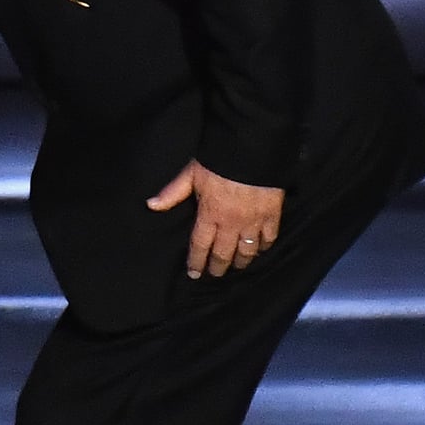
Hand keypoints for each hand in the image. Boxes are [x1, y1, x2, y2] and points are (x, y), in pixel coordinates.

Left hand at [147, 159, 284, 277]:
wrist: (252, 149)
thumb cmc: (218, 160)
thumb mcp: (190, 174)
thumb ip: (172, 193)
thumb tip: (151, 205)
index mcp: (209, 214)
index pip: (200, 245)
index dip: (196, 262)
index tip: (194, 273)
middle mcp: (231, 223)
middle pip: (223, 253)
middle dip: (218, 267)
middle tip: (214, 274)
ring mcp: (254, 221)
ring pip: (247, 250)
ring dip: (241, 261)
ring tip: (237, 267)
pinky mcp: (273, 214)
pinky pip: (269, 237)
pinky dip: (264, 246)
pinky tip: (259, 250)